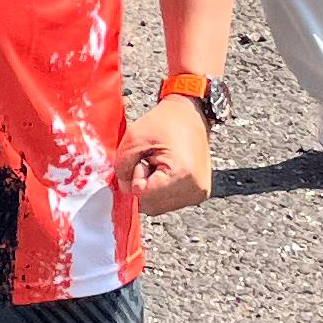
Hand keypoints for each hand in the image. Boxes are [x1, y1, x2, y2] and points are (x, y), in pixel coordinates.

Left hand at [118, 93, 213, 213]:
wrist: (190, 115)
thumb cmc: (163, 123)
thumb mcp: (134, 138)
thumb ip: (122, 168)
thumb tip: (126, 191)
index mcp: (181, 174)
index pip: (143, 196)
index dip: (136, 177)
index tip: (145, 158)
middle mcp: (195, 189)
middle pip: (151, 206)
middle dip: (142, 186)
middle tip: (149, 161)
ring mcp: (199, 194)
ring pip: (159, 207)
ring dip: (151, 190)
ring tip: (158, 165)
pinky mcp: (199, 194)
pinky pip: (169, 203)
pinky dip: (161, 191)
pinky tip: (165, 172)